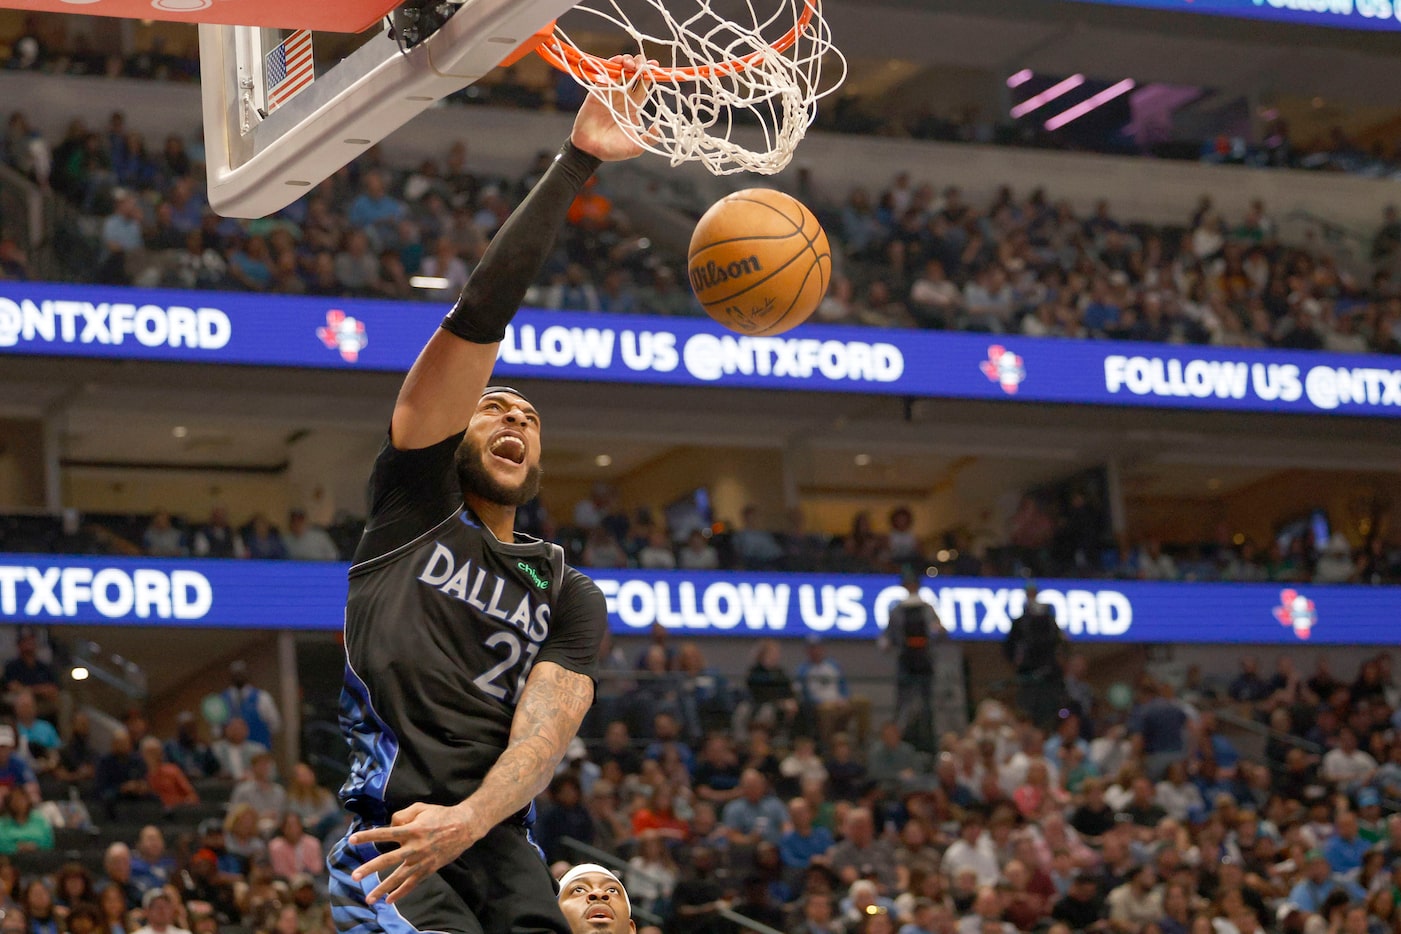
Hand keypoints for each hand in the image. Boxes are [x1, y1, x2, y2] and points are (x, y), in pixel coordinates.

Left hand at [348, 801, 479, 905]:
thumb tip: (390, 824)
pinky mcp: (428, 869)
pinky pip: (412, 883)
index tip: (351, 840)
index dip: (367, 837)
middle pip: (387, 860)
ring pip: (398, 877)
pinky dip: (401, 893)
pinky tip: (389, 900)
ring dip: (382, 888)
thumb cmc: (441, 815)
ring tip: (369, 898)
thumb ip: (402, 815)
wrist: (464, 826)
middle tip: (354, 876)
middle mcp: (414, 847)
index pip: (384, 834)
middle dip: (369, 869)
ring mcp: (421, 860)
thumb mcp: (421, 808)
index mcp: (411, 830)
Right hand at [571, 55, 653, 161]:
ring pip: (619, 72)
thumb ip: (648, 139)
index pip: (644, 86)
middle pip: (633, 75)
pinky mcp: (597, 92)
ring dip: (626, 63)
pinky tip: (618, 63)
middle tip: (644, 63)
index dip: (650, 75)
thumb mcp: (635, 146)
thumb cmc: (613, 150)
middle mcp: (623, 98)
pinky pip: (604, 76)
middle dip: (640, 65)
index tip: (656, 66)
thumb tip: (660, 130)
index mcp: (634, 107)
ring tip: (630, 63)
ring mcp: (609, 94)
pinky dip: (610, 67)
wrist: (590, 151)